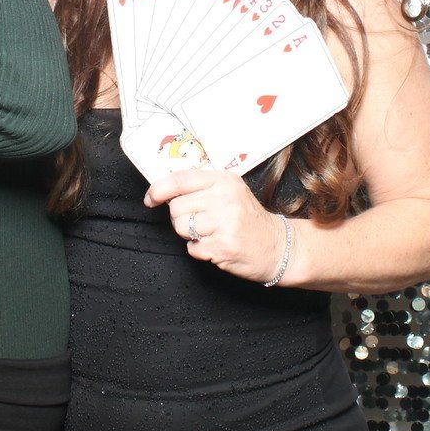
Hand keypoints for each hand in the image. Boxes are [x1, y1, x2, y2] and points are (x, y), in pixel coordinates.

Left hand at [143, 170, 285, 283]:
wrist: (278, 246)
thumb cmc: (249, 219)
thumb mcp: (231, 192)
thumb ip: (202, 187)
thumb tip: (163, 190)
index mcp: (224, 180)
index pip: (180, 180)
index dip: (158, 190)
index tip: (150, 199)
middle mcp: (224, 198)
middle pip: (176, 207)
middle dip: (182, 218)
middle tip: (202, 222)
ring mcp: (224, 222)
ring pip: (181, 228)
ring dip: (191, 235)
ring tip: (211, 233)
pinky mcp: (223, 246)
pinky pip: (192, 248)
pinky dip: (200, 250)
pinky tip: (217, 245)